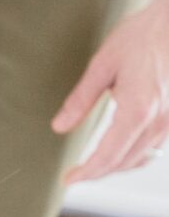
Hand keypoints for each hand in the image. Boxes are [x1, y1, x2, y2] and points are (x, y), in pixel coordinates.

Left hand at [52, 0, 168, 182]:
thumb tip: (59, 126)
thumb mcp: (102, 65)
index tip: (69, 180)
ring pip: (141, 158)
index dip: (87, 172)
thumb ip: (80, 100)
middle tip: (74, 177)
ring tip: (91, 169)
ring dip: (115, 167)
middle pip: (124, 162)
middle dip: (97, 173)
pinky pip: (153, 147)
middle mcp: (156, 120)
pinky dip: (133, 157)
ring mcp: (168, 119)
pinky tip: (119, 154)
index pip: (108, 155)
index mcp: (137, 110)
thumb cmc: (141, 36)